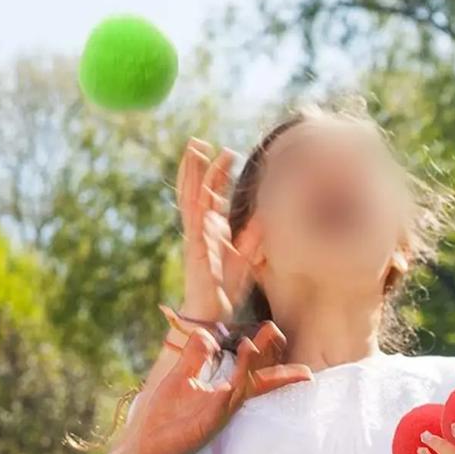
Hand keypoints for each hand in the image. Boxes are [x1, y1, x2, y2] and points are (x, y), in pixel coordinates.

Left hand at [131, 321, 310, 453]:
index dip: (265, 351)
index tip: (273, 330)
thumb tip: (207, 333)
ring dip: (246, 367)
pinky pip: (218, 409)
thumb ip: (195, 355)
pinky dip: (223, 396)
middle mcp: (227, 403)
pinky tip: (226, 385)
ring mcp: (218, 415)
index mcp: (225, 392)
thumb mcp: (181, 377)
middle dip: (269, 359)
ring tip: (250, 345)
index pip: (252, 369)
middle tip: (276, 333)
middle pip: (258, 379)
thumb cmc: (166, 416)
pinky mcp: (205, 426)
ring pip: (240, 389)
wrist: (148, 446)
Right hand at [177, 138, 249, 322]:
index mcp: (210, 229)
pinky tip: (200, 184)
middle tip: (198, 141)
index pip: (210, 194)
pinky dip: (197, 201)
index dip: (216, 173)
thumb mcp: (245, 257)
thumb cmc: (225, 288)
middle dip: (196, 166)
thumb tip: (264, 217)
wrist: (212, 312)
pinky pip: (195, 220)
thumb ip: (252, 237)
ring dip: (191, 174)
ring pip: (190, 198)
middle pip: (194, 190)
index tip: (226, 152)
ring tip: (194, 152)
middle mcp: (200, 229)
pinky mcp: (195, 248)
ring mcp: (195, 237)